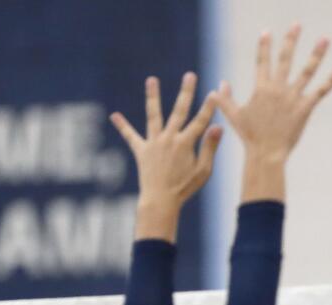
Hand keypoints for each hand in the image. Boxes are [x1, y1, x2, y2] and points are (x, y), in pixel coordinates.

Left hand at [111, 72, 221, 239]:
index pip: (200, 121)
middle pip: (179, 111)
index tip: (214, 93)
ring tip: (151, 79)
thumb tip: (218, 127)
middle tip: (190, 75)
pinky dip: (123, 127)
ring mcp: (154, 143)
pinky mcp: (141, 151)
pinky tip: (114, 116)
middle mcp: (169, 138)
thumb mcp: (203, 171)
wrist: (161, 200)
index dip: (209, 108)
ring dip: (153, 97)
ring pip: (154, 115)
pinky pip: (131, 137)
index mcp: (186, 144)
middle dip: (186, 92)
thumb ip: (210, 147)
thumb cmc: (185, 188)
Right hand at [212, 24, 331, 162]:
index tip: (267, 32)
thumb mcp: (233, 115)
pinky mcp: (305, 108)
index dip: (264, 46)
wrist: (266, 153)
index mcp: (261, 88)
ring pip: (307, 70)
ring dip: (317, 54)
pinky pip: (321, 91)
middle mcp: (278, 88)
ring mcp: (292, 97)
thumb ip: (225, 99)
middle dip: (291, 40)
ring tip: (325, 39)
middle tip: (297, 24)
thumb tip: (220, 85)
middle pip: (285, 58)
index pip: (262, 61)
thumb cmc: (249, 136)